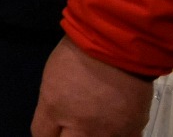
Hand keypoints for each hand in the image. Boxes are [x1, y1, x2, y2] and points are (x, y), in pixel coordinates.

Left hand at [30, 37, 152, 136]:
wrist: (118, 44)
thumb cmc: (79, 52)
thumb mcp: (53, 76)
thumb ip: (54, 103)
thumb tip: (58, 118)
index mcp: (53, 108)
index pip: (41, 135)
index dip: (47, 135)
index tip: (53, 131)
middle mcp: (79, 126)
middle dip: (68, 136)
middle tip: (74, 126)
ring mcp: (107, 132)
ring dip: (94, 135)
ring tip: (96, 123)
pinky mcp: (132, 130)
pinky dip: (118, 135)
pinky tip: (116, 126)